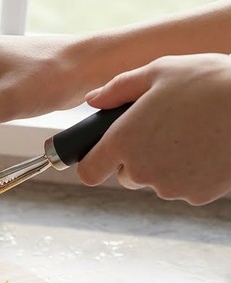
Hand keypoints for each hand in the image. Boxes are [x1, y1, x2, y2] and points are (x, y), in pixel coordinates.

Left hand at [80, 53, 230, 204]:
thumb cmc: (209, 81)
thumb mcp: (159, 71)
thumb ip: (118, 88)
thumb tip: (93, 100)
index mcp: (123, 141)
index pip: (89, 171)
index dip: (95, 163)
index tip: (104, 156)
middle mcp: (141, 170)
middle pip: (128, 175)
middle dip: (138, 158)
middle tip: (164, 132)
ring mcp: (169, 186)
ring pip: (158, 181)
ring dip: (168, 165)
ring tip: (192, 134)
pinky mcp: (196, 195)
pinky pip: (186, 187)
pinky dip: (193, 173)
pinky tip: (207, 148)